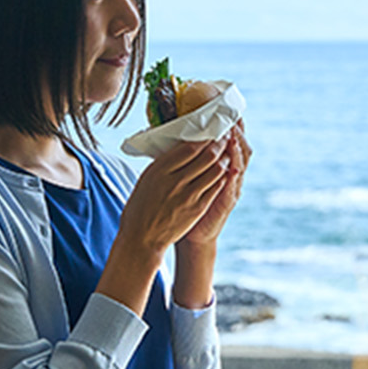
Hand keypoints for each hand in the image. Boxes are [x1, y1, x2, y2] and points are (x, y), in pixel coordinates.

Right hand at [116, 135, 234, 256]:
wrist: (142, 238)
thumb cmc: (141, 206)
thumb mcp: (147, 178)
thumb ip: (164, 163)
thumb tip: (182, 146)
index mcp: (159, 170)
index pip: (189, 147)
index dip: (205, 138)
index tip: (211, 131)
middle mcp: (175, 181)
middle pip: (207, 156)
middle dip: (219, 144)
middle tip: (223, 138)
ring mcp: (188, 195)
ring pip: (215, 170)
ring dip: (225, 158)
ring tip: (226, 152)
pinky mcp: (198, 208)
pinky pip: (216, 187)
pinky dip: (223, 176)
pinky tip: (224, 171)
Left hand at [182, 125, 250, 244]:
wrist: (192, 232)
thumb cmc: (187, 201)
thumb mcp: (188, 175)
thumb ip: (189, 156)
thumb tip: (175, 133)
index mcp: (222, 165)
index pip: (231, 140)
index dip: (232, 125)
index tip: (228, 109)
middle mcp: (232, 174)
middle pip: (242, 147)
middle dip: (238, 132)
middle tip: (233, 118)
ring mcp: (232, 187)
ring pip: (241, 162)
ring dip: (238, 148)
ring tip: (233, 135)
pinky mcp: (228, 200)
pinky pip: (234, 183)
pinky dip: (234, 171)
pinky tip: (232, 162)